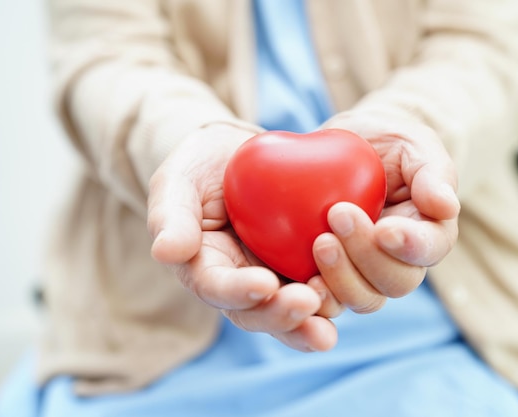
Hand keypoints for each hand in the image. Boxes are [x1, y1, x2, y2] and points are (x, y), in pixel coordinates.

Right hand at [147, 123, 340, 351]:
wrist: (238, 155)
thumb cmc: (202, 166)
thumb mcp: (177, 179)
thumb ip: (171, 214)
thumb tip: (166, 252)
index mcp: (204, 268)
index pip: (216, 287)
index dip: (237, 291)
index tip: (262, 284)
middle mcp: (239, 283)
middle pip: (256, 313)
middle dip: (280, 315)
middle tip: (307, 304)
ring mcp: (272, 277)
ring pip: (289, 311)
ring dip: (310, 319)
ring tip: (332, 314)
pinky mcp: (301, 266)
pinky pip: (319, 287)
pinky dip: (334, 294)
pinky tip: (351, 293)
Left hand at [312, 112, 459, 313]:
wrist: (350, 146)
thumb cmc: (388, 143)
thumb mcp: (414, 144)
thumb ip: (433, 173)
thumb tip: (446, 207)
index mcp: (427, 232)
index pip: (430, 249)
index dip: (411, 246)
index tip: (385, 229)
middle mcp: (399, 261)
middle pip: (395, 281)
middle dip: (366, 255)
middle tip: (339, 214)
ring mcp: (364, 273)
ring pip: (363, 297)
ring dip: (341, 277)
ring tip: (320, 242)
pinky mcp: (331, 274)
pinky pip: (328, 299)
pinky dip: (317, 295)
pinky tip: (302, 279)